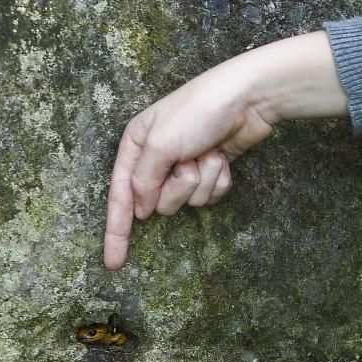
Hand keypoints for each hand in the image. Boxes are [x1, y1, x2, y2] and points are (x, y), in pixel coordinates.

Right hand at [103, 31, 347, 269]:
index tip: (114, 262)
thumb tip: (138, 211)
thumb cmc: (198, 111)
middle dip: (177, 188)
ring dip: (203, 179)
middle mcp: (157, 158)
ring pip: (190, 200)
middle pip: (159, 202)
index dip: (117, 231)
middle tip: (188, 163)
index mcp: (135, 146)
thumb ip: (144, 180)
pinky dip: (219, 179)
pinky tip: (224, 157)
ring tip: (209, 152)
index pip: (120, 197)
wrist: (247, 98)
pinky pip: (212, 194)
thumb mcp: (161, 144)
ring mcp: (186, 165)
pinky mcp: (212, 169)